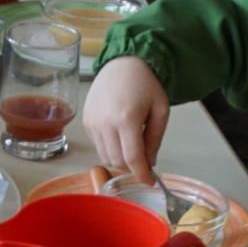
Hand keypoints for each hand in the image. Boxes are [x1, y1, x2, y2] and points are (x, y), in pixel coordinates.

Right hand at [84, 54, 167, 183]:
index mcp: (127, 119)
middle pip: (118, 161)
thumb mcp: (160, 111)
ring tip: (131, 143)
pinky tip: (119, 133)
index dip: (141, 174)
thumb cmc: (145, 85)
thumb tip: (149, 163)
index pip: (132, 158)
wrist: (122, 64)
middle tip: (143, 158)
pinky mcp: (87, 121)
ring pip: (106, 157)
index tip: (149, 182)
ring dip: (120, 158)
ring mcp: (93, 122)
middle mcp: (106, 122)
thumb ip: (155, 140)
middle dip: (132, 166)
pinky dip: (110, 147)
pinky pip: (98, 145)